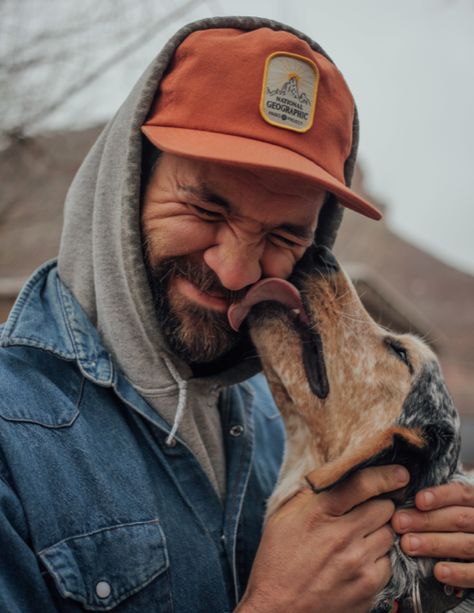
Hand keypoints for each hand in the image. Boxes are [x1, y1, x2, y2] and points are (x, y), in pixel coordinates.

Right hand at [236, 465, 409, 612]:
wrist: (277, 611)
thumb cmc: (277, 561)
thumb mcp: (283, 518)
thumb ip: (311, 495)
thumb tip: (335, 475)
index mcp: (319, 514)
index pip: (362, 484)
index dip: (386, 475)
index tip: (400, 474)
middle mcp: (342, 537)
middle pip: (385, 508)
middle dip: (380, 505)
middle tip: (368, 510)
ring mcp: (358, 565)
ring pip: (390, 534)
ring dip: (381, 531)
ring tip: (361, 537)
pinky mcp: (368, 589)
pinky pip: (390, 562)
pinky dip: (380, 558)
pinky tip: (361, 560)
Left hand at [392, 479, 473, 588]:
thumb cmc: (459, 527)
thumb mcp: (455, 509)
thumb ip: (438, 504)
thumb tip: (405, 502)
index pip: (462, 494)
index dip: (440, 496)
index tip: (418, 500)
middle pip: (459, 519)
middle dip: (427, 520)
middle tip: (399, 523)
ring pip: (465, 544)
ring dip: (434, 544)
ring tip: (408, 544)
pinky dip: (458, 573)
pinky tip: (438, 571)